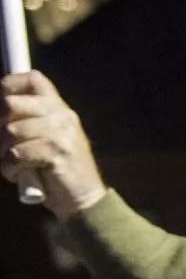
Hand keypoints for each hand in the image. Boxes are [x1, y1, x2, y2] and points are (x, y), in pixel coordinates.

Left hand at [2, 72, 108, 218]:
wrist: (84, 198)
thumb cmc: (58, 170)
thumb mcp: (48, 138)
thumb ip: (30, 121)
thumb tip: (1, 110)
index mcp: (59, 109)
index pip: (33, 79)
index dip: (8, 86)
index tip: (2, 106)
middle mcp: (62, 116)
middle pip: (12, 104)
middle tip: (2, 145)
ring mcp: (61, 134)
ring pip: (11, 131)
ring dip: (1, 152)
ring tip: (10, 163)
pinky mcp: (57, 154)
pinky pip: (16, 154)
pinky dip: (9, 168)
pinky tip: (17, 174)